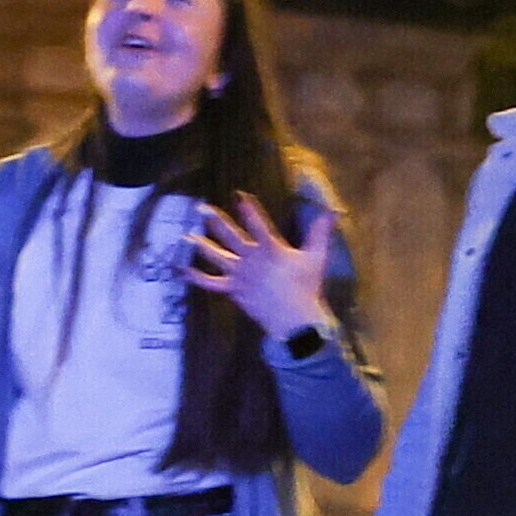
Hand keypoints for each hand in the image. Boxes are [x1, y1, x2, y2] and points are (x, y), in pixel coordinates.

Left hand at [187, 192, 339, 341]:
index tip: (238, 194)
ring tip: (186, 235)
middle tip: (200, 207)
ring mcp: (240, 276)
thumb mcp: (316, 257)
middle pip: (230, 236)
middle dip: (215, 220)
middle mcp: (251, 260)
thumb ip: (320, 232)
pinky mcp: (234, 290)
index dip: (247, 208)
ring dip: (201, 245)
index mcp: (271, 249)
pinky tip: (182, 270)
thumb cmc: (307, 287)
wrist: (295, 321)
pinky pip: (211, 283)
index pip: (258, 223)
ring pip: (216, 257)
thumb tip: (333, 211)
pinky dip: (196, 277)